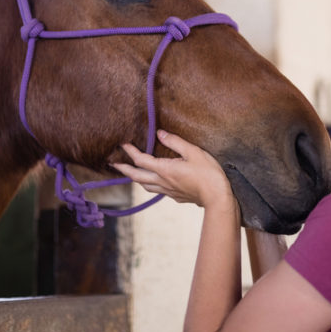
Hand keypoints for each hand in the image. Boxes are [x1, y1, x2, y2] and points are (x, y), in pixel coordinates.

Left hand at [113, 130, 234, 209]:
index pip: (141, 160)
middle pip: (136, 176)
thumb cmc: (208, 173)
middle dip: (124, 169)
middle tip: (113, 164)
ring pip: (145, 186)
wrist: (217, 197)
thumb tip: (159, 133)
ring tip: (130, 173)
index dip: (130, 151)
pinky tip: (153, 182)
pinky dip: (148, 184)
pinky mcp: (175, 197)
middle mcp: (162, 182)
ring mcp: (168, 191)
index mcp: (165, 169)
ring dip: (134, 178)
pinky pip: (156, 190)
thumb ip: (175, 142)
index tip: (123, 144)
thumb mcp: (193, 151)